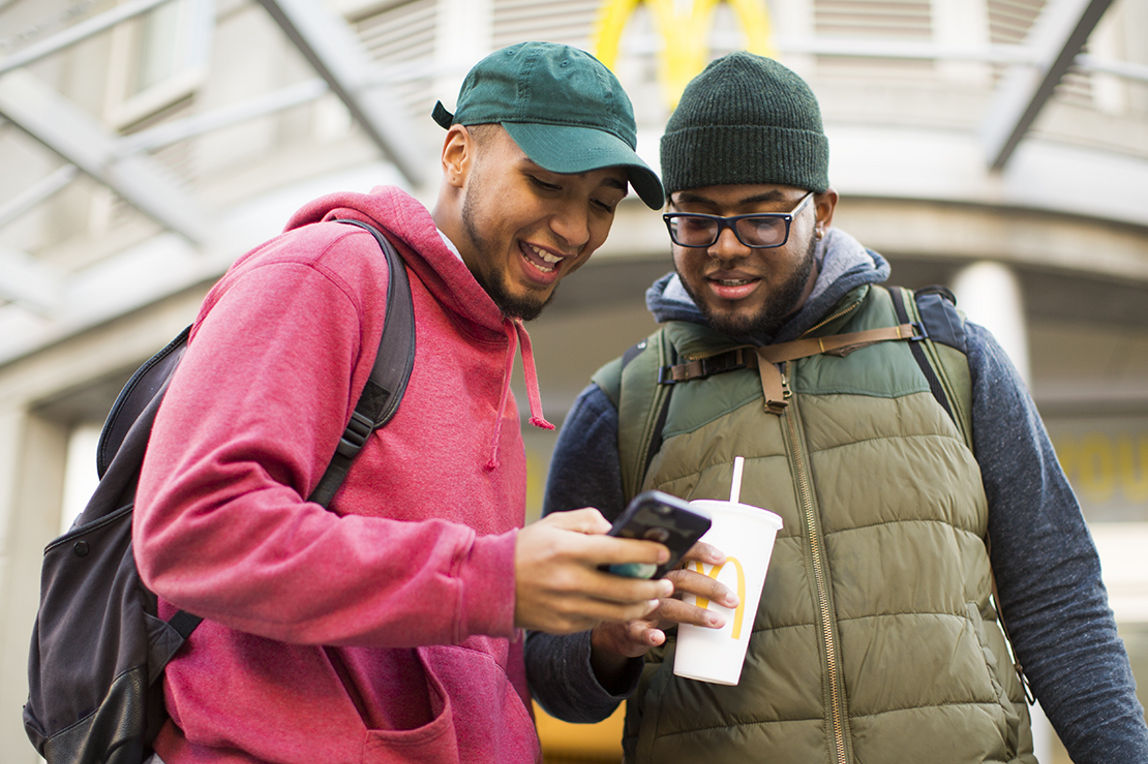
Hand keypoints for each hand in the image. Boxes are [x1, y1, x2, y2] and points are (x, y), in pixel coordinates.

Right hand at [514, 508, 673, 633]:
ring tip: (654, 597)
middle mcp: (569, 581)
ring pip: (618, 612)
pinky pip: (599, 621)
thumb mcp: (554, 523)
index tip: (665, 551)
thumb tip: (619, 530)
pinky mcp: (563, 626)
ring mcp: (566, 607)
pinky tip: (627, 607)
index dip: (647, 552)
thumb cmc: (527, 548)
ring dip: (643, 605)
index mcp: (568, 550)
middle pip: (626, 589)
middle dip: (654, 586)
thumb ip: (589, 521)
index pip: (618, 550)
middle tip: (667, 582)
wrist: (489, 584)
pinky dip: (617, 614)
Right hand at [588, 539, 738, 684]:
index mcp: (657, 563)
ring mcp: (637, 603)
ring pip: (666, 605)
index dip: (700, 551)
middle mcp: (647, 579)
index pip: (680, 549)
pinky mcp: (628, 627)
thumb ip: (685, 575)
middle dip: (709, 587)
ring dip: (693, 613)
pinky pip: (638, 631)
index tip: (722, 559)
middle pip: (680, 577)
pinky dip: (648, 635)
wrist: (611, 624)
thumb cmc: (646, 599)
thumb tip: (730, 573)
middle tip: (733, 600)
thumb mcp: (662, 582)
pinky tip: (659, 638)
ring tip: (718, 621)